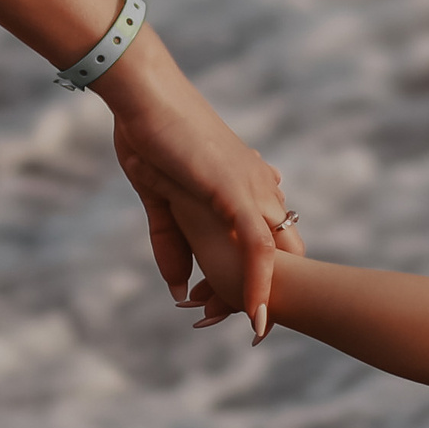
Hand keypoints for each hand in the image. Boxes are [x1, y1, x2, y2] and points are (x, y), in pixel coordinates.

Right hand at [97, 37, 300, 335]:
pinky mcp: (237, 193)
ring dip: (266, 296)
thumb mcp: (159, 198)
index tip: (250, 309)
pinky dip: (259, 283)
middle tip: (254, 327)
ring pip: (276, 255)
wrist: (145, 97)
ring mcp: (253, 189)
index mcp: (249, 185)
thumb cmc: (150, 135)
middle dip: (274, 291)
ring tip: (259, 331)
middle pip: (283, 251)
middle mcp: (261, 187)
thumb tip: (179, 289)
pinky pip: (258, 247)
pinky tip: (255, 314)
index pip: (271, 239)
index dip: (265, 275)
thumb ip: (172, 243)